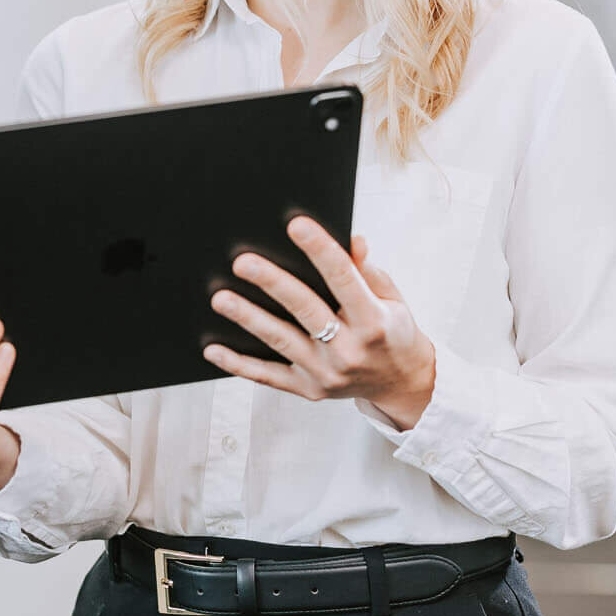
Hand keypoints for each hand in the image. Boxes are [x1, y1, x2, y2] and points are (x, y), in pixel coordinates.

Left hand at [200, 217, 437, 428]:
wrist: (402, 382)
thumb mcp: (391, 298)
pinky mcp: (310, 390)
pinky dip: (239, 364)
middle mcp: (350, 350)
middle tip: (243, 262)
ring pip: (281, 341)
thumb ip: (367, 270)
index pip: (344, 278)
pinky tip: (214, 349)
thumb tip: (352, 239)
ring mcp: (328, 373)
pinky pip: (269, 376)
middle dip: (273, 283)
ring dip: (249, 318)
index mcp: (374, 321)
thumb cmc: (393, 331)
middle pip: (306, 310)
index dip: (320, 250)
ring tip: (221, 298)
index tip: (296, 225)